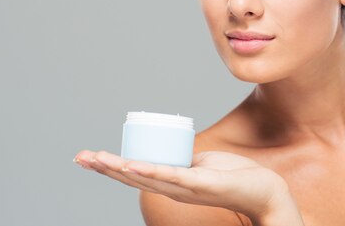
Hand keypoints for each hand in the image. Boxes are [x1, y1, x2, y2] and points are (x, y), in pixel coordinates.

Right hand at [73, 149, 300, 222]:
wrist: (264, 190)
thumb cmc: (234, 176)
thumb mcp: (201, 166)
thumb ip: (185, 163)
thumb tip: (173, 153)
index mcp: (171, 183)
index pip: (134, 175)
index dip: (110, 167)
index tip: (88, 156)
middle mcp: (173, 189)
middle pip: (132, 178)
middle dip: (104, 167)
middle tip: (80, 157)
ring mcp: (185, 188)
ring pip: (146, 177)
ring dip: (119, 168)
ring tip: (97, 159)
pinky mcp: (201, 184)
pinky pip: (172, 176)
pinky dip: (150, 171)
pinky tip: (132, 165)